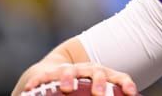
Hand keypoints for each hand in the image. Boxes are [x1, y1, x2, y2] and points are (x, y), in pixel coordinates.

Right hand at [23, 62, 137, 95]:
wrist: (63, 68)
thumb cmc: (88, 87)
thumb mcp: (98, 91)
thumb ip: (108, 95)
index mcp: (103, 75)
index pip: (118, 77)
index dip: (126, 84)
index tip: (131, 93)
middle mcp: (88, 69)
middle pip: (96, 71)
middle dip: (98, 81)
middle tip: (98, 94)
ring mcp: (69, 70)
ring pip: (70, 71)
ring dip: (68, 78)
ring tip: (66, 88)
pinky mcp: (51, 73)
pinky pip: (43, 76)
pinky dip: (37, 81)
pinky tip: (31, 88)